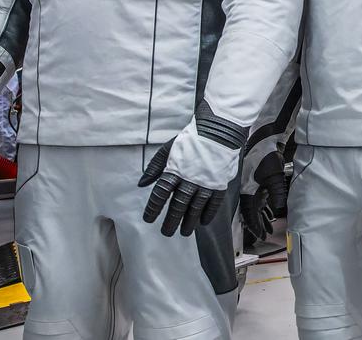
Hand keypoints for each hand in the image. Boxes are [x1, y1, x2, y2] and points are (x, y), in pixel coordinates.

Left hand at [140, 114, 244, 236]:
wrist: (218, 130)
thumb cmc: (191, 139)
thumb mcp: (168, 149)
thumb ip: (155, 167)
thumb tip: (141, 184)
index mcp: (175, 170)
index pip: (161, 194)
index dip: (154, 208)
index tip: (149, 219)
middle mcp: (189, 179)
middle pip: (178, 205)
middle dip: (171, 221)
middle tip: (167, 232)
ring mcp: (206, 182)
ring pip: (196, 207)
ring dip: (189, 221)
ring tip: (185, 232)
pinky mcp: (219, 183)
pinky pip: (214, 202)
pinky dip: (209, 213)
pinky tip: (204, 222)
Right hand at [239, 148, 287, 244]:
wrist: (265, 137)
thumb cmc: (266, 155)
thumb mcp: (274, 176)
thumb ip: (276, 193)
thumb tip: (278, 208)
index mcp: (246, 190)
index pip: (249, 214)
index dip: (254, 226)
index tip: (260, 235)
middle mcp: (246, 189)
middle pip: (251, 212)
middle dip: (257, 224)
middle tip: (264, 235)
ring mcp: (250, 184)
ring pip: (255, 205)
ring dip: (261, 216)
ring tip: (268, 227)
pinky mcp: (255, 179)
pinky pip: (258, 197)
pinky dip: (263, 206)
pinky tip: (269, 210)